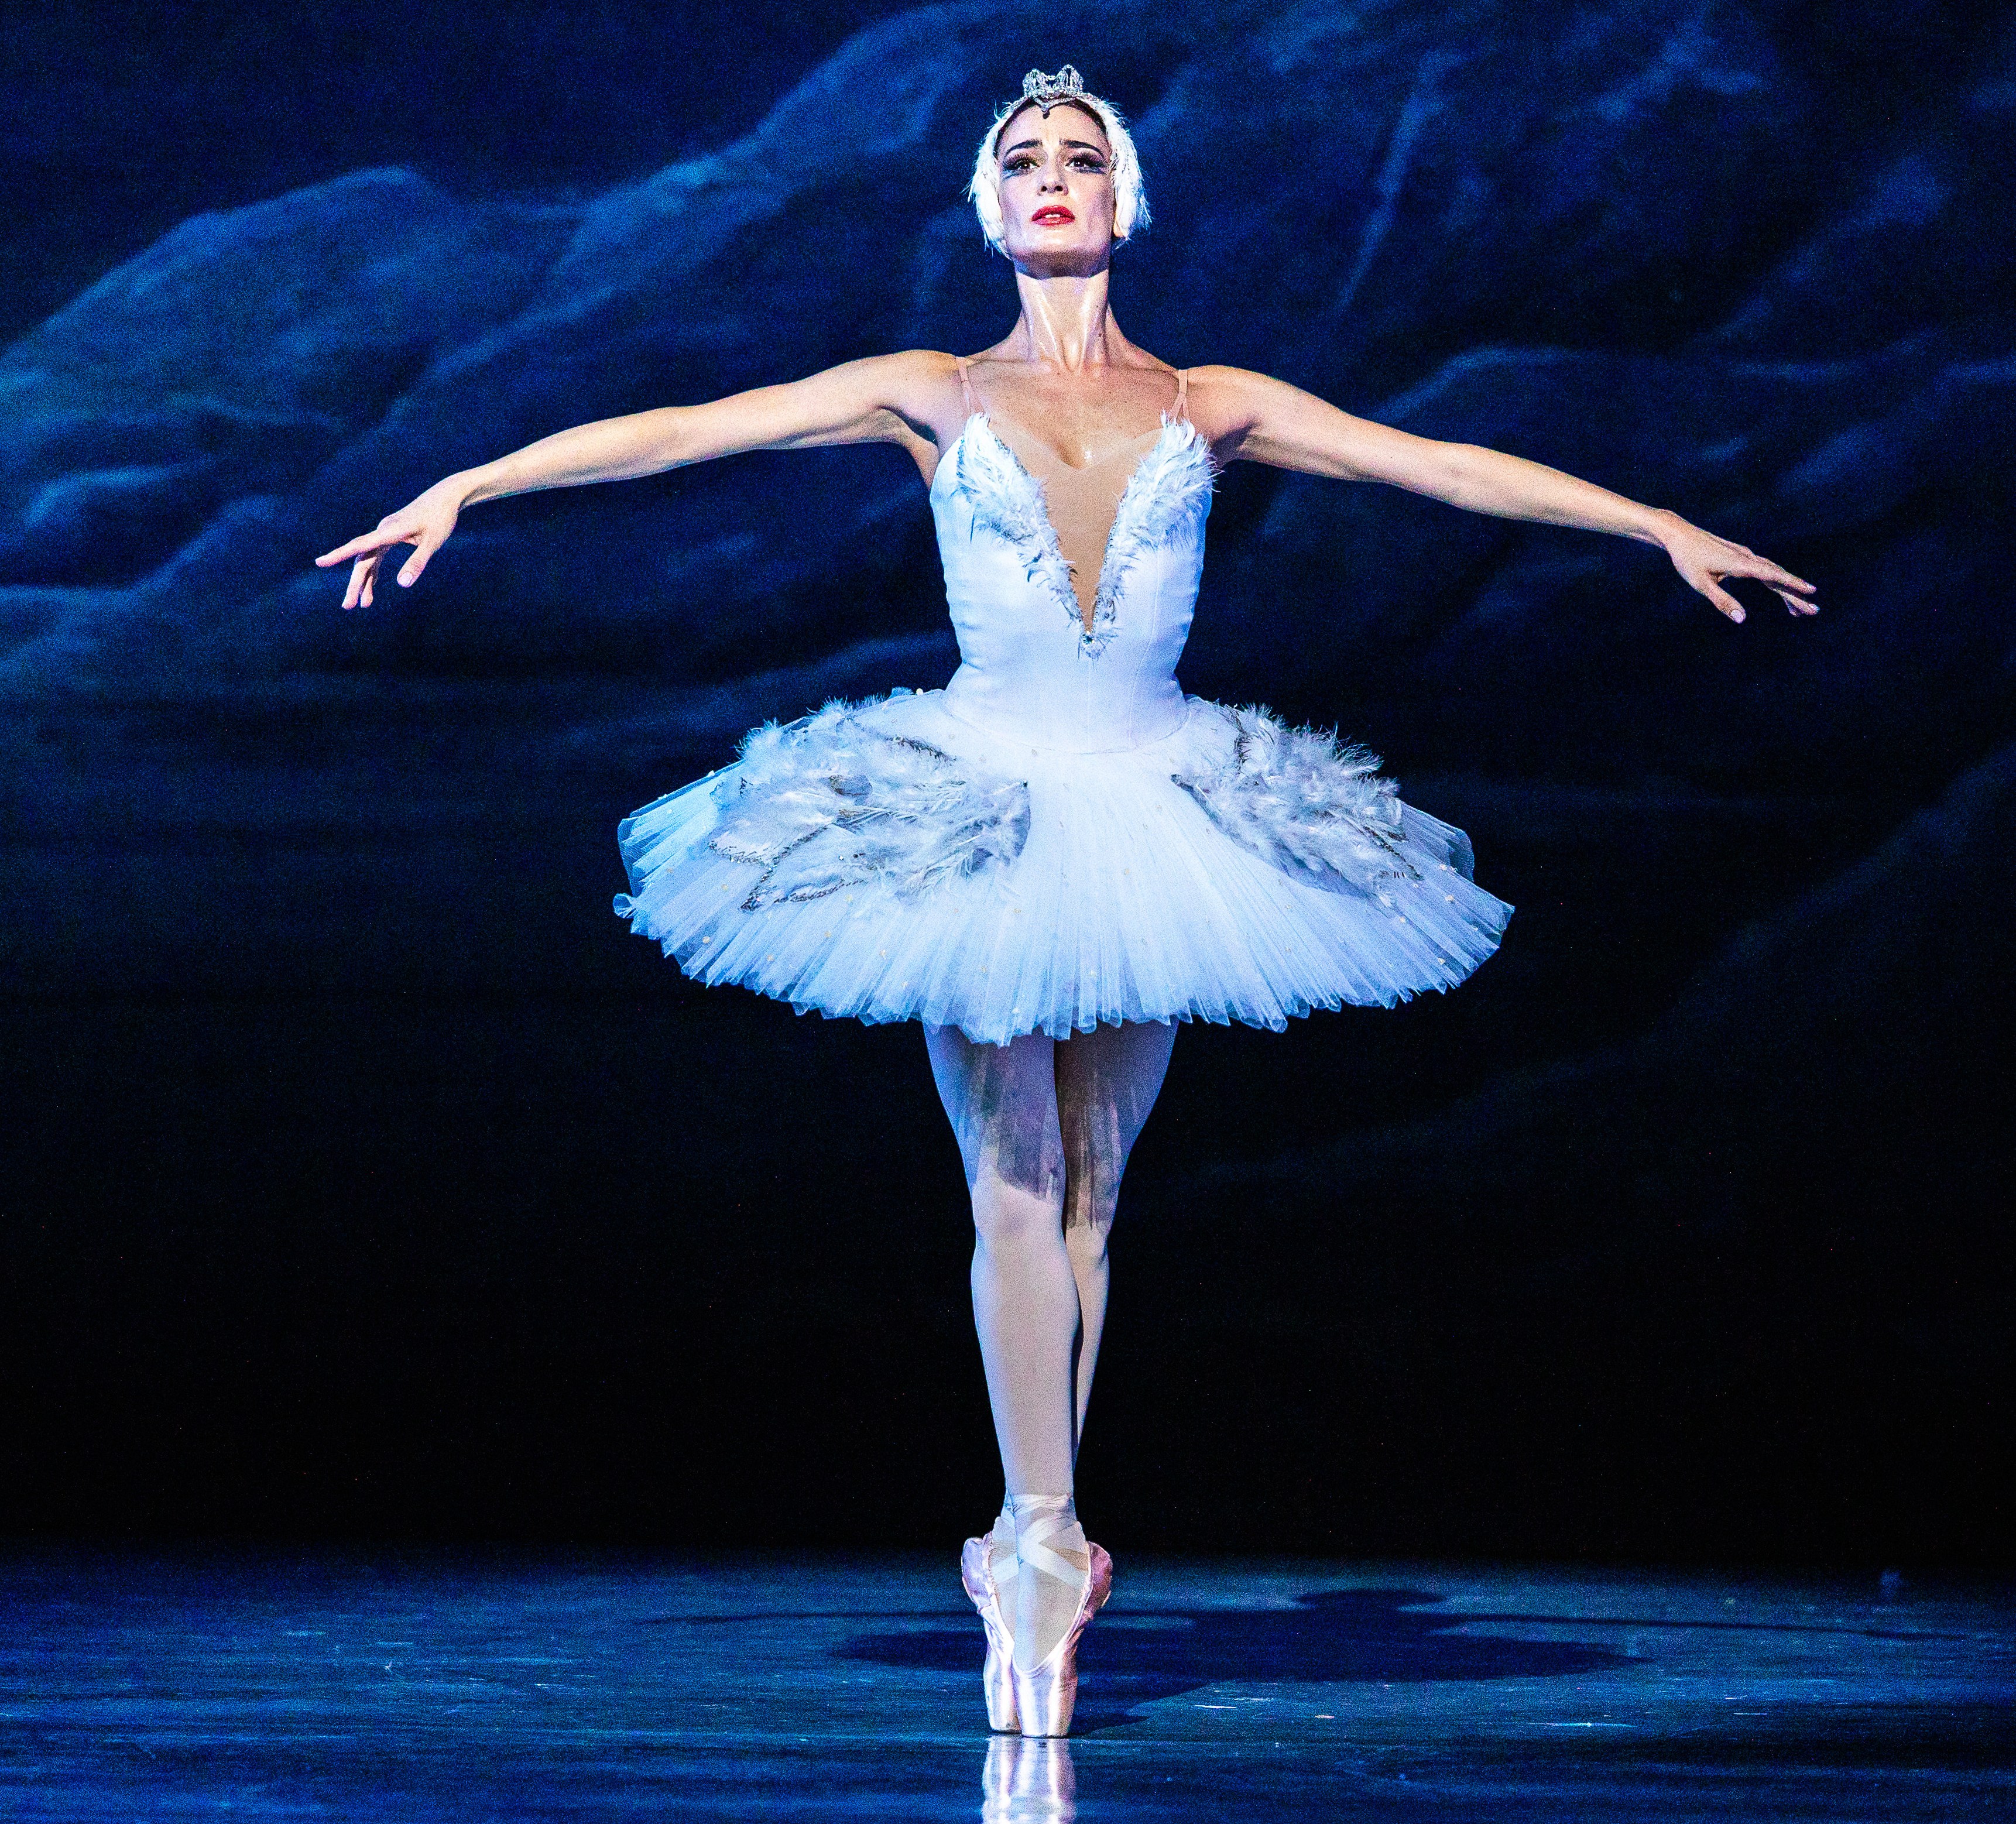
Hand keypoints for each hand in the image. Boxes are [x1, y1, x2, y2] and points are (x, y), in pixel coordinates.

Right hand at [315, 478, 465, 608]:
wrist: (446, 497)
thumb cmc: (441, 519)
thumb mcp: (432, 543)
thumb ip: (417, 563)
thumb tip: (402, 585)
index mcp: (389, 531)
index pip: (359, 546)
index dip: (338, 555)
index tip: (319, 563)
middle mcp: (382, 531)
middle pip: (362, 559)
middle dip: (355, 584)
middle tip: (348, 607)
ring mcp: (386, 533)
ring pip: (368, 559)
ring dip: (364, 581)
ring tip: (362, 605)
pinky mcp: (392, 535)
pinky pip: (377, 555)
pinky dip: (374, 572)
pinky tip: (372, 587)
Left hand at [1658, 513, 1816, 623]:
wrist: (1678, 535)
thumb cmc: (1687, 560)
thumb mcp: (1702, 584)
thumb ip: (1722, 602)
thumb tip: (1742, 620)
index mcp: (1741, 564)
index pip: (1774, 576)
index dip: (1793, 585)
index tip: (1811, 591)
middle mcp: (1748, 558)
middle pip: (1778, 578)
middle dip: (1796, 595)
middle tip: (1814, 611)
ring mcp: (1745, 556)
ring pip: (1773, 574)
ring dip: (1787, 591)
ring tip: (1798, 611)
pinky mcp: (1740, 556)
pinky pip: (1763, 570)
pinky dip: (1775, 582)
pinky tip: (1779, 591)